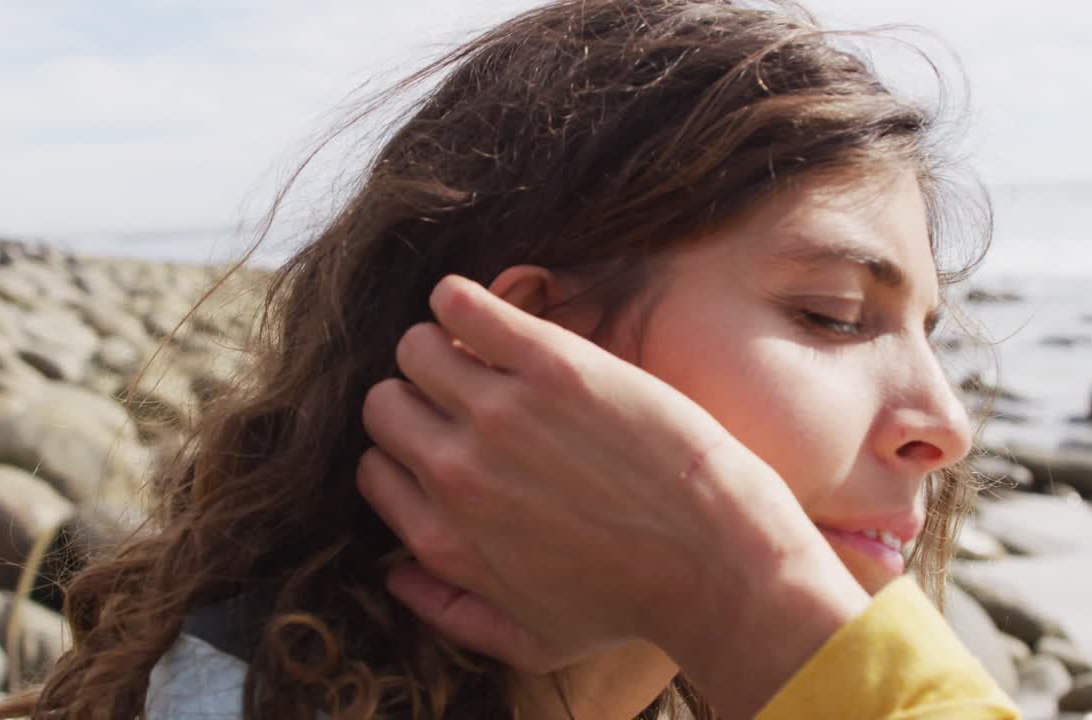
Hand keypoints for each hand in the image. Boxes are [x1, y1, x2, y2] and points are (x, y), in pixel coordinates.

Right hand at [358, 275, 829, 671]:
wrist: (715, 563)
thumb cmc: (631, 605)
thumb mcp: (530, 639)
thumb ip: (449, 611)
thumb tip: (393, 574)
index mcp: (443, 538)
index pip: (376, 467)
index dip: (408, 451)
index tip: (442, 439)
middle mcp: (453, 472)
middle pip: (386, 403)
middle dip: (418, 396)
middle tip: (462, 393)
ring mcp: (498, 412)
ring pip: (416, 348)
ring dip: (439, 343)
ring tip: (480, 350)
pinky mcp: (548, 365)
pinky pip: (461, 305)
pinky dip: (460, 299)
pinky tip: (478, 305)